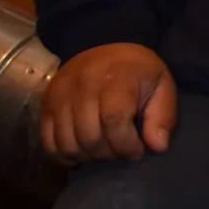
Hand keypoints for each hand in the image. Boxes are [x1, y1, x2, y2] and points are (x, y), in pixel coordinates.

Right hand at [40, 43, 176, 164]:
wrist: (105, 51)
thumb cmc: (137, 73)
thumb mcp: (162, 86)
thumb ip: (163, 116)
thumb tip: (157, 147)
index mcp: (116, 77)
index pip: (113, 120)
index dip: (125, 144)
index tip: (136, 151)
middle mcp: (83, 84)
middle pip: (89, 136)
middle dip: (109, 154)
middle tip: (120, 152)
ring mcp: (59, 95)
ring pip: (68, 143)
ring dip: (88, 157)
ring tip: (103, 151)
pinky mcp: (45, 105)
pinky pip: (48, 142)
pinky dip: (64, 155)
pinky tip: (82, 153)